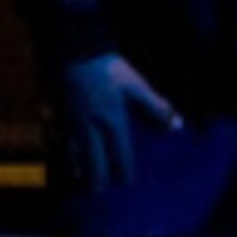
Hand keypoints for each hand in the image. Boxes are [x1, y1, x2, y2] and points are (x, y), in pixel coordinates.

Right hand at [56, 53, 182, 194]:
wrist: (73, 46)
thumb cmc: (107, 66)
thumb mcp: (135, 84)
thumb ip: (156, 107)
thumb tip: (177, 125)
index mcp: (114, 121)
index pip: (120, 155)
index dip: (124, 171)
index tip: (126, 182)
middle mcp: (92, 126)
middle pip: (94, 160)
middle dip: (97, 177)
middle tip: (99, 190)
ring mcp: (73, 120)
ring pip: (75, 152)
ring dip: (79, 167)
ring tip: (80, 179)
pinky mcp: (58, 110)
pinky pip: (60, 137)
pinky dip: (62, 149)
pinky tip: (61, 152)